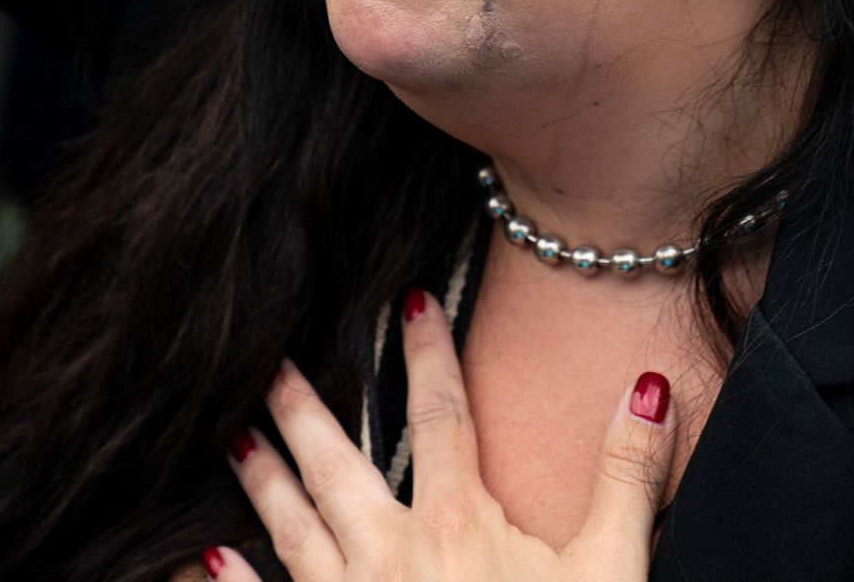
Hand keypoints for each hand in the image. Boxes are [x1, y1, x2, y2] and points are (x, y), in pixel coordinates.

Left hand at [210, 288, 674, 580]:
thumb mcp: (610, 570)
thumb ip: (625, 476)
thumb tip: (646, 390)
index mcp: (458, 523)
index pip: (439, 414)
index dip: (428, 353)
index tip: (409, 299)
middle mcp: (390, 554)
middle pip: (336, 461)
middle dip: (302, 407)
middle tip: (270, 359)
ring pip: (292, 526)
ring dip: (261, 478)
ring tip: (232, 436)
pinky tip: (207, 559)